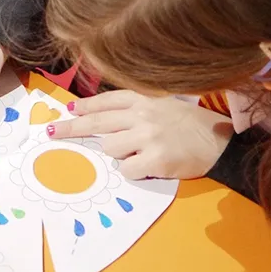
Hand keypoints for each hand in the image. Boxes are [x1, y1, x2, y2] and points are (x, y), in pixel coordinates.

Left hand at [49, 91, 233, 179]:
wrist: (220, 141)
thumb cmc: (191, 123)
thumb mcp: (163, 105)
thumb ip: (136, 109)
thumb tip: (104, 118)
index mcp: (143, 100)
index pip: (105, 101)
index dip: (84, 107)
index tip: (67, 110)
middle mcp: (142, 115)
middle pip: (96, 122)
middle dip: (70, 128)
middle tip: (50, 132)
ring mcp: (147, 137)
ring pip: (110, 148)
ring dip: (118, 155)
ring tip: (139, 154)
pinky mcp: (155, 160)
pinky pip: (127, 170)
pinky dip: (133, 171)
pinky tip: (148, 167)